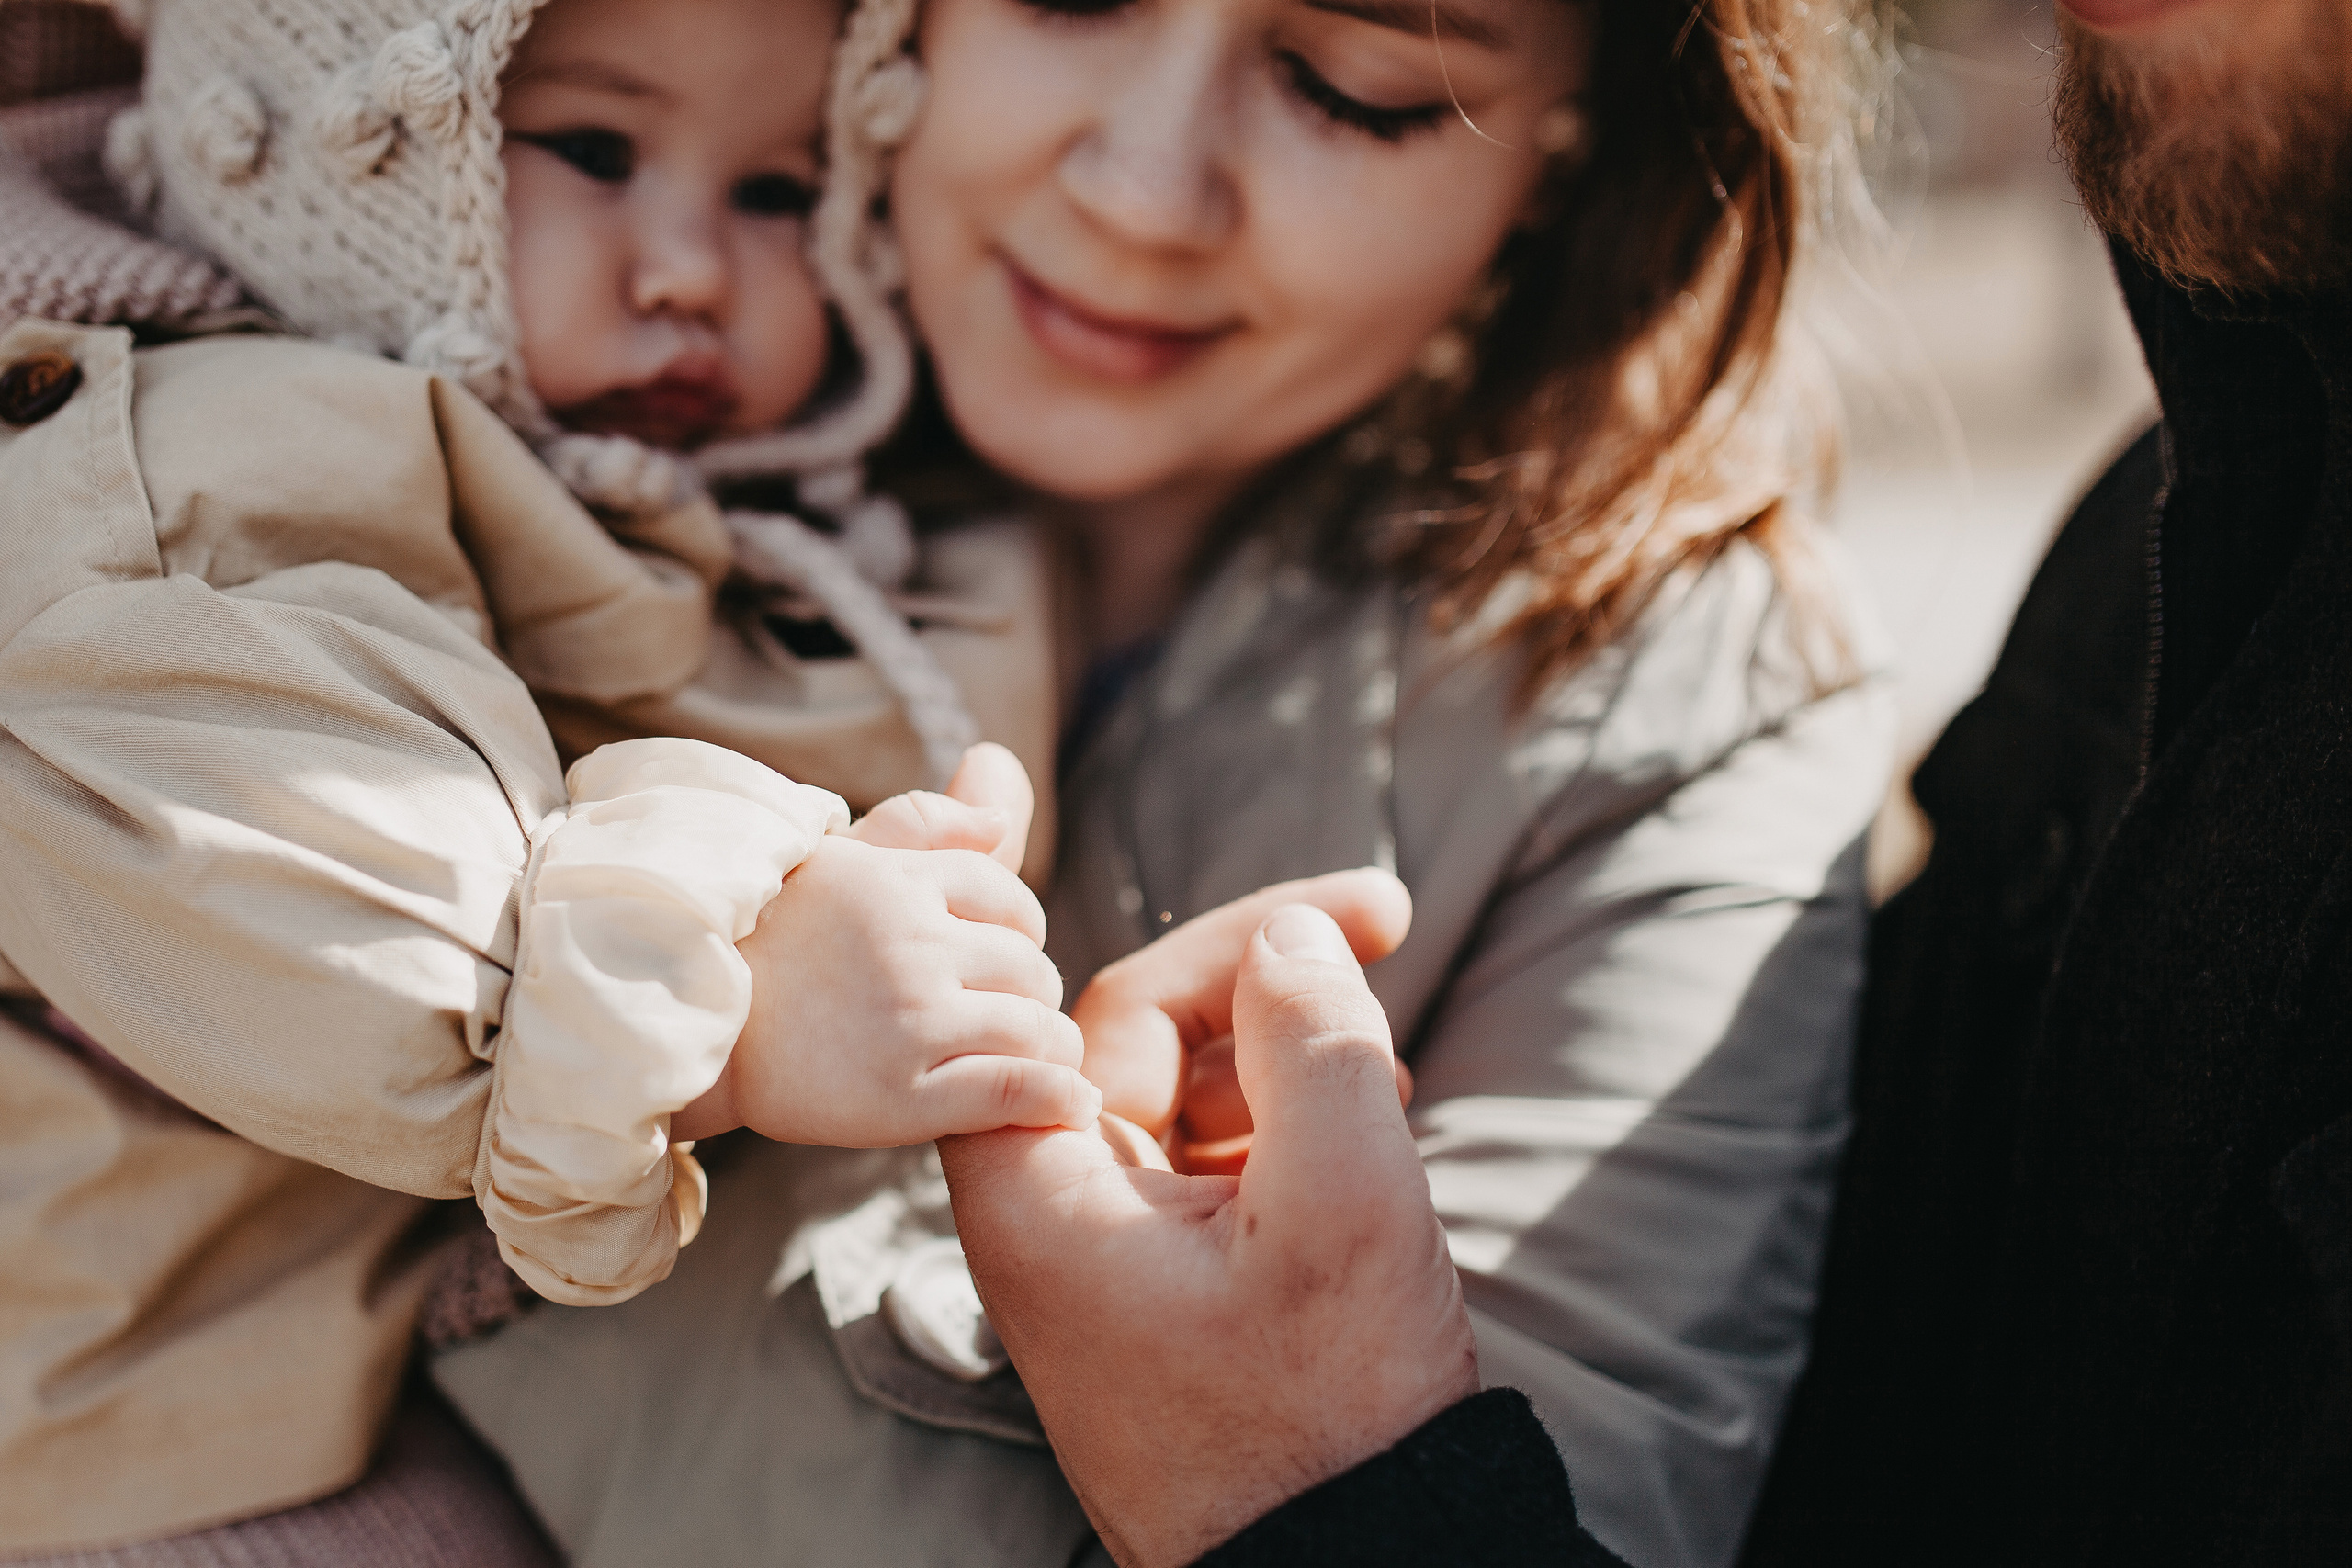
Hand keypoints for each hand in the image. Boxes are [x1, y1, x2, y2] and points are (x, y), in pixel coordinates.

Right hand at [675, 745, 1093, 1144]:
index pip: (1005, 895)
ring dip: (1049, 1045)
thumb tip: (1003, 783)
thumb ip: (924, 821)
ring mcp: (911, 1022)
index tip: (996, 958)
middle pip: (1027, 964)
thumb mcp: (835, 861)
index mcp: (894, 882)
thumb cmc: (765, 945)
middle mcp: (910, 945)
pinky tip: (1069, 1102)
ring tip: (1039, 1059)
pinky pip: (1018, 1090)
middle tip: (1002, 1013)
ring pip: (1033, 1026)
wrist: (689, 1039)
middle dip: (1027, 989)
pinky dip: (1057, 1097)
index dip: (1015, 928)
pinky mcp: (906, 1096)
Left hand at [941, 904, 1479, 1567]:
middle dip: (1271, 972)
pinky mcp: (1173, 1282)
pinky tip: (1373, 1113)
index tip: (1318, 885)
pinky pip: (1219, 1156)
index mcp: (1041, 1188)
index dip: (1211, 921)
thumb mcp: (1342, 1212)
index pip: (1105, 999)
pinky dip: (1293, 1116)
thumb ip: (1315, 1047)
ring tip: (1391, 1053)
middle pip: (1146, 1032)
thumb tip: (1294, 936)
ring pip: (1192, 1089)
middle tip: (1387, 920)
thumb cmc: (1325, 1418)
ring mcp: (1115, 1251)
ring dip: (1291, 1044)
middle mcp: (1056, 1211)